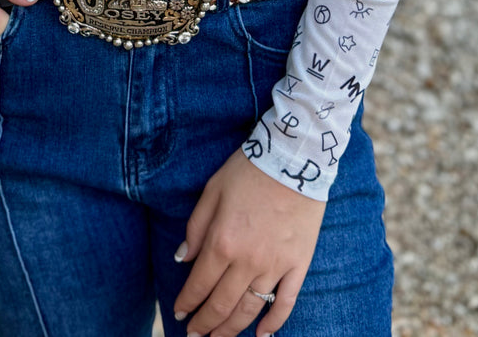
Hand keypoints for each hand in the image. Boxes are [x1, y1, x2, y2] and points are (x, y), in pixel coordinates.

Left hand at [173, 150, 325, 336]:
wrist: (294, 158)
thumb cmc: (248, 170)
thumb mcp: (212, 190)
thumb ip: (195, 228)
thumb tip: (182, 259)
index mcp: (222, 242)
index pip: (199, 284)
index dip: (187, 303)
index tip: (178, 314)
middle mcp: (246, 260)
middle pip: (221, 304)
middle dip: (205, 324)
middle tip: (194, 335)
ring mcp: (275, 265)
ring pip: (250, 309)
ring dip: (231, 329)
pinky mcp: (298, 264)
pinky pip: (286, 302)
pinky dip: (274, 323)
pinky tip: (262, 335)